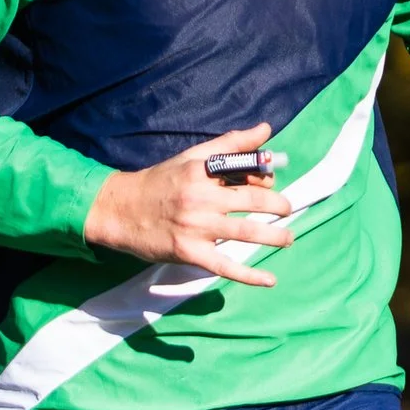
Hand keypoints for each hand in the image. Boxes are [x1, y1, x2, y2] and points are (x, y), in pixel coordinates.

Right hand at [84, 124, 294, 288]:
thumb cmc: (160, 181)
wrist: (121, 210)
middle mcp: (200, 197)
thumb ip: (231, 144)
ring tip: (288, 238)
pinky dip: (249, 275)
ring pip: (244, 231)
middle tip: (287, 209)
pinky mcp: (189, 252)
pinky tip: (269, 279)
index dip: (265, 177)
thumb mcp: (192, 157)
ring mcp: (195, 226)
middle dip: (277, 205)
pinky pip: (225, 265)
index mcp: (202, 171)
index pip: (245, 170)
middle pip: (251, 200)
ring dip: (273, 236)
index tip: (271, 183)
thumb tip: (266, 129)